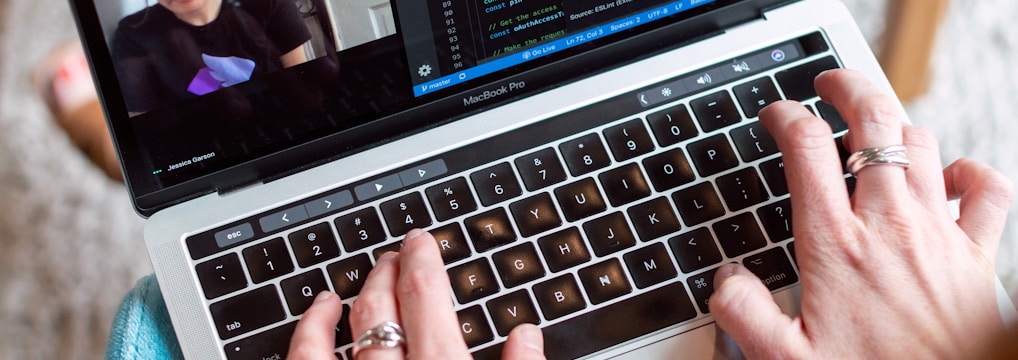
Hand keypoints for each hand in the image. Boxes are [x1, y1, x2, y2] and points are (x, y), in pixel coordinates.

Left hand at [287, 229, 545, 358]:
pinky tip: (320, 309)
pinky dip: (311, 329)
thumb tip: (527, 336)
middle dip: (395, 270)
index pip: (426, 296)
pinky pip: (308, 357)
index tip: (421, 241)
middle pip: (388, 303)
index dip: (423, 261)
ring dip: (364, 290)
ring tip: (374, 271)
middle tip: (402, 252)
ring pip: (353, 324)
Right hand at [709, 69, 1011, 357]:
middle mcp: (888, 225)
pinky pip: (987, 189)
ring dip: (894, 125)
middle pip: (872, 120)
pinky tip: (948, 177)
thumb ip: (744, 314)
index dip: (785, 116)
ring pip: (921, 144)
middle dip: (847, 88)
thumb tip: (724, 279)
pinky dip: (968, 171)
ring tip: (873, 128)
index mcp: (835, 244)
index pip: (805, 148)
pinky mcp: (977, 252)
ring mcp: (937, 233)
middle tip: (828, 85)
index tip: (776, 116)